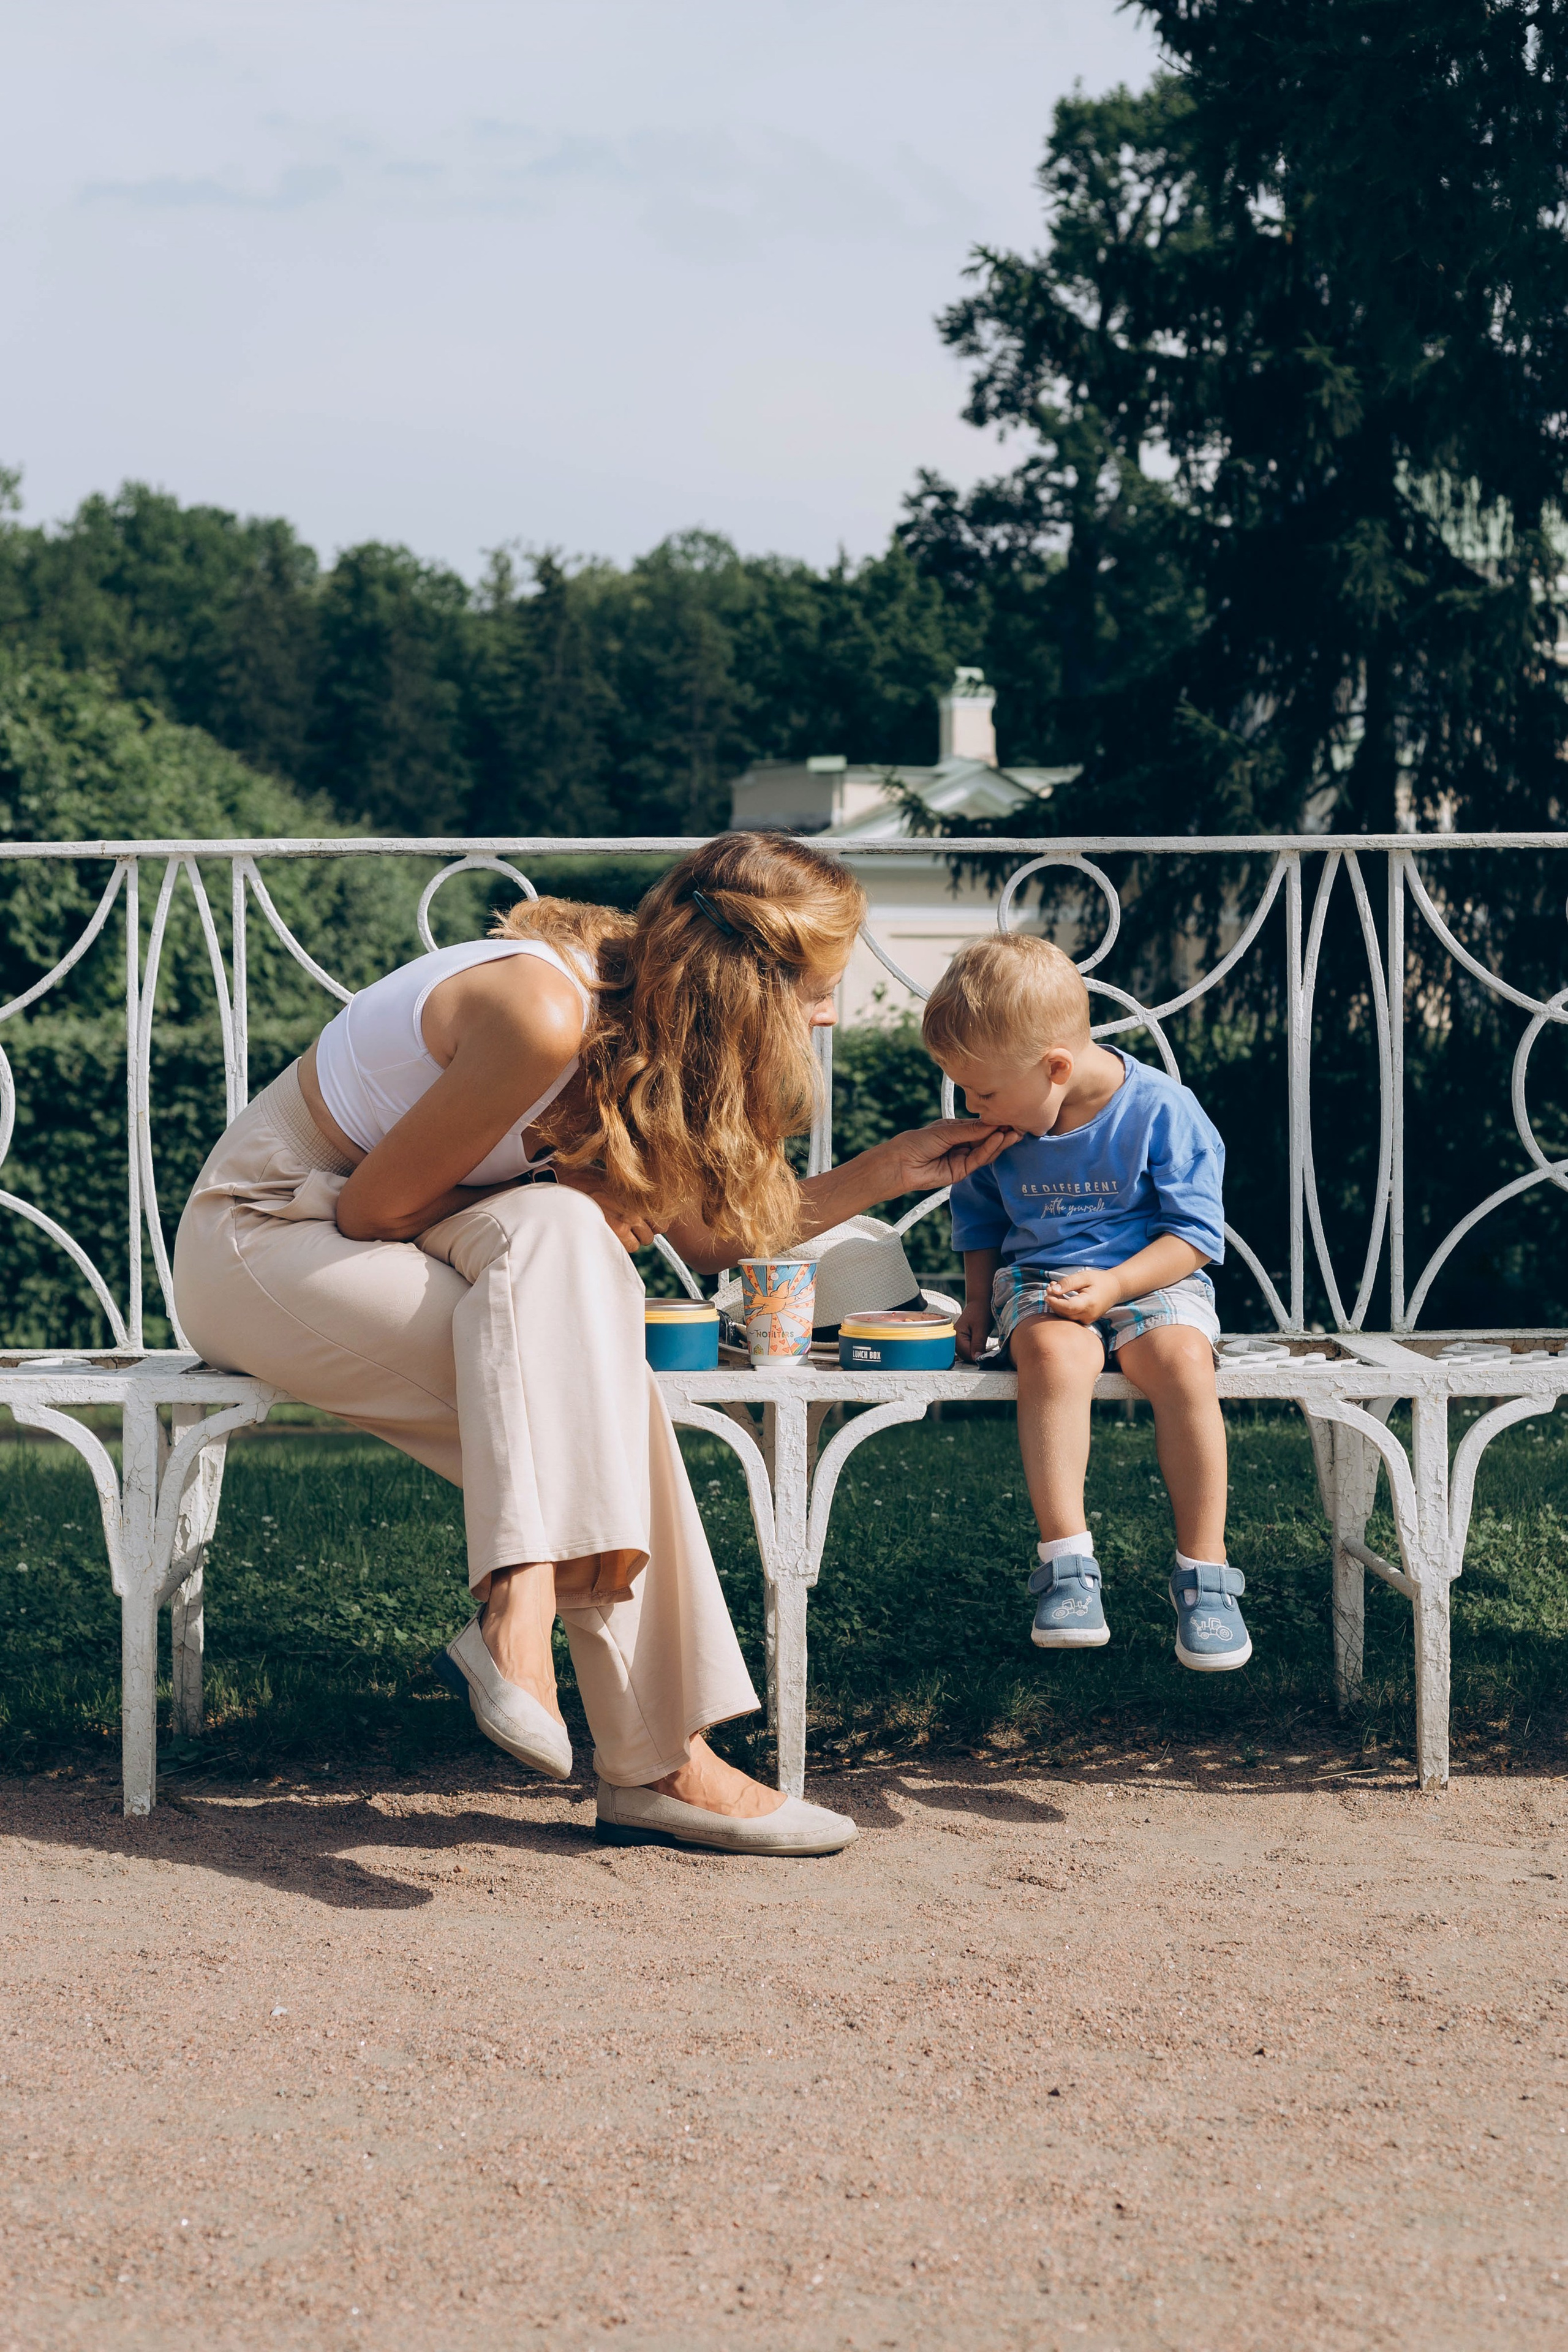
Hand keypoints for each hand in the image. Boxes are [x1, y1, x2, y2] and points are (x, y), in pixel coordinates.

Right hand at [552, 1171, 660, 1254]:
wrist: (572, 1181)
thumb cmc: (593, 1180)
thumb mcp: (621, 1183)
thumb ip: (638, 1198)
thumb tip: (651, 1215)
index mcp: (642, 1196)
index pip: (663, 1223)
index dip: (653, 1226)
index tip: (644, 1223)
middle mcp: (638, 1208)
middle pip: (651, 1235)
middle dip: (641, 1232)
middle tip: (626, 1224)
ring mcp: (627, 1220)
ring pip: (640, 1243)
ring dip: (631, 1238)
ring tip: (616, 1227)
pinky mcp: (616, 1230)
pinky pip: (628, 1247)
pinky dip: (621, 1244)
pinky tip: (610, 1232)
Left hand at [890, 1117, 1019, 1193]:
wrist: (900, 1163)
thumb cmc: (916, 1142)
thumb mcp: (945, 1131)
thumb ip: (970, 1129)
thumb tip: (993, 1123)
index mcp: (956, 1130)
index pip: (980, 1126)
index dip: (995, 1122)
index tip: (1010, 1114)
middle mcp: (961, 1144)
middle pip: (987, 1139)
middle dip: (1002, 1132)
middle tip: (1019, 1124)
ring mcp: (962, 1158)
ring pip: (986, 1150)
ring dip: (1000, 1141)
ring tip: (1013, 1132)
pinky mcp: (962, 1172)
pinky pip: (979, 1160)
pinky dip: (990, 1149)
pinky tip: (999, 1139)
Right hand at [955, 1301, 992, 1362]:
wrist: (981, 1302)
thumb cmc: (981, 1311)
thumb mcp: (981, 1328)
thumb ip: (978, 1344)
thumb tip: (977, 1358)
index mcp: (956, 1334)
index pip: (965, 1353)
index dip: (977, 1356)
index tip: (989, 1356)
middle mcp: (953, 1338)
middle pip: (964, 1355)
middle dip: (976, 1356)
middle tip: (989, 1353)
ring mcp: (957, 1339)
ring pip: (966, 1354)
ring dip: (976, 1354)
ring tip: (986, 1349)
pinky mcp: (962, 1340)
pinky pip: (967, 1350)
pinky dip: (975, 1351)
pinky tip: (982, 1348)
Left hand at [1042, 1268, 1121, 1324]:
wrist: (1115, 1289)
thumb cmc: (1099, 1281)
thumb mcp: (1083, 1277)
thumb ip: (1068, 1283)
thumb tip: (1052, 1290)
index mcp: (1089, 1303)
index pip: (1068, 1307)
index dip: (1055, 1301)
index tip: (1047, 1293)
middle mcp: (1088, 1315)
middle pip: (1064, 1313)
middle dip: (1054, 1301)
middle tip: (1049, 1287)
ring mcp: (1087, 1320)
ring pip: (1065, 1316)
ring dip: (1057, 1304)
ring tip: (1053, 1289)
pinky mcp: (1085, 1321)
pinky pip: (1070, 1316)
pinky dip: (1062, 1307)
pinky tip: (1060, 1296)